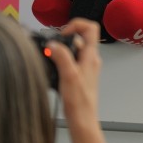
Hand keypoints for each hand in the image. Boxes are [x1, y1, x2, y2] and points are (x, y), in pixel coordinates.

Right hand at [49, 17, 106, 142]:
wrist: (82, 118)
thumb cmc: (79, 100)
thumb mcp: (68, 75)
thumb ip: (62, 57)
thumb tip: (53, 43)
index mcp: (91, 55)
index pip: (91, 28)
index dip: (77, 24)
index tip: (62, 32)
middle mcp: (90, 59)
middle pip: (79, 39)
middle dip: (63, 40)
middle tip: (51, 48)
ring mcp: (85, 67)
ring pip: (73, 51)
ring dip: (60, 52)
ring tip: (50, 60)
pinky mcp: (79, 75)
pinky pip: (70, 62)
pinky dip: (60, 62)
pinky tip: (53, 71)